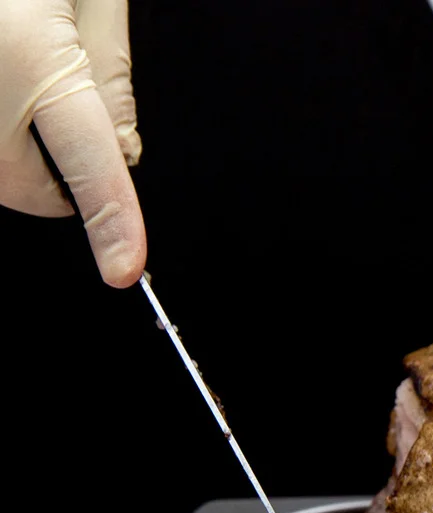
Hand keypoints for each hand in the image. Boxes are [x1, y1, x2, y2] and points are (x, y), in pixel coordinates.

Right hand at [1, 0, 145, 285]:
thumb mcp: (86, 0)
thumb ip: (110, 76)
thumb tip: (122, 150)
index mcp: (34, 66)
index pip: (89, 165)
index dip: (113, 221)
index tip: (125, 271)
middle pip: (34, 184)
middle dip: (61, 163)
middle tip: (59, 85)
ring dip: (19, 141)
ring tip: (16, 58)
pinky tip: (5, 67)